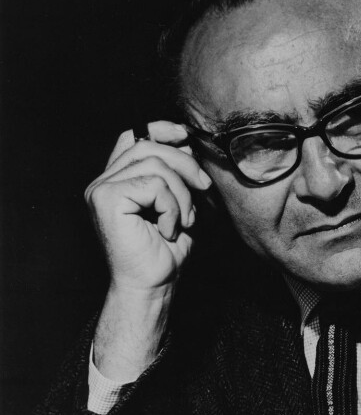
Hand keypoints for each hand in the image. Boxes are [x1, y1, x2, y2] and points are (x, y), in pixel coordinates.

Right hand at [85, 120, 211, 292]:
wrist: (153, 285)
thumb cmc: (165, 251)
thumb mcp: (179, 205)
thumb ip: (177, 175)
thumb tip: (186, 144)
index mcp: (116, 180)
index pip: (133, 137)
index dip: (160, 129)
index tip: (186, 136)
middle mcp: (103, 182)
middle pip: (148, 147)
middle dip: (185, 164)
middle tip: (205, 188)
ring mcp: (101, 189)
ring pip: (155, 165)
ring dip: (181, 193)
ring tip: (184, 220)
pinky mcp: (106, 199)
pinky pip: (154, 184)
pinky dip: (172, 207)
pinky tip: (169, 229)